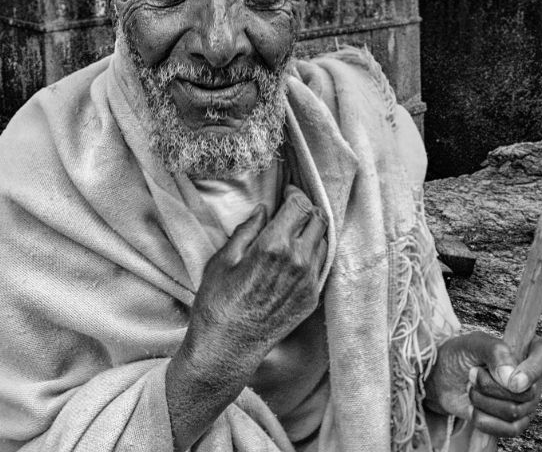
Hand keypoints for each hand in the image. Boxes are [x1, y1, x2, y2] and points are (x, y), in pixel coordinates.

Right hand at [183, 185, 327, 375]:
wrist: (227, 348)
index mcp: (274, 246)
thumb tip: (264, 211)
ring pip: (324, 241)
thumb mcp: (223, 260)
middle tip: (291, 209)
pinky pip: (321, 266)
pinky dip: (313, 253)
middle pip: (317, 219)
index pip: (300, 205)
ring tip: (295, 231)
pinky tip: (296, 255)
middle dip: (306, 209)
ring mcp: (308, 282)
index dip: (295, 193)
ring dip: (312, 231)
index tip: (286, 193)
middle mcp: (298, 262)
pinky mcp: (311, 299)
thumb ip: (247, 230)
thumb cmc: (217, 303)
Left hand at [427, 331, 541, 438]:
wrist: (444, 379)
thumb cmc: (461, 355)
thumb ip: (495, 352)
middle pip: (526, 392)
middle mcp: (532, 377)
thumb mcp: (473, 343)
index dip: (533, 370)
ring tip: (471, 389)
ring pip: (514, 412)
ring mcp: (526, 402)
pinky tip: (474, 409)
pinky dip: (485, 421)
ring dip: (482, 401)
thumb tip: (513, 381)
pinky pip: (510, 430)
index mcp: (527, 348)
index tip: (512, 382)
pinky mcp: (515, 422)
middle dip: (490, 386)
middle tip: (473, 373)